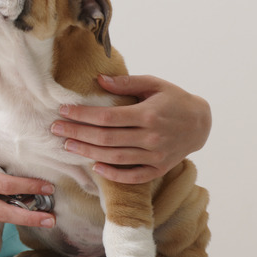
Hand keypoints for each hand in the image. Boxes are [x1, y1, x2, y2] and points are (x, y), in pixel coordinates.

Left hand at [51, 75, 210, 183]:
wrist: (201, 123)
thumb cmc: (174, 99)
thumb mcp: (154, 84)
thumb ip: (126, 83)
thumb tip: (99, 80)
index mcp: (147, 114)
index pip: (107, 117)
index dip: (82, 115)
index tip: (63, 111)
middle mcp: (151, 137)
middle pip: (106, 138)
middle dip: (77, 134)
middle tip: (55, 130)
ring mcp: (155, 156)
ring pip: (115, 158)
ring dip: (88, 153)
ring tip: (68, 146)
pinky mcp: (159, 169)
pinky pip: (133, 175)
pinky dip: (114, 174)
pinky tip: (95, 167)